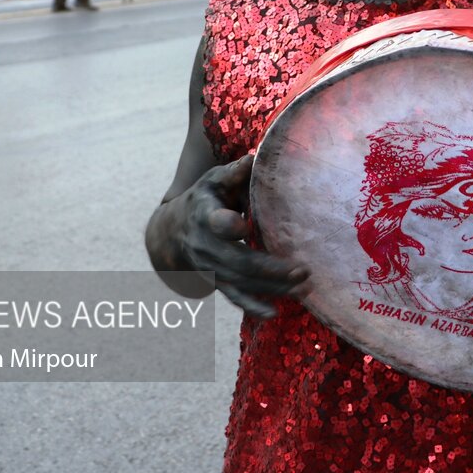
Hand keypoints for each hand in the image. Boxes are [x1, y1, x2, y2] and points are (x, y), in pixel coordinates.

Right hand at [175, 154, 309, 317]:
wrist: (170, 231)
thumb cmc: (204, 198)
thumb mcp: (213, 180)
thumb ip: (233, 173)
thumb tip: (254, 159)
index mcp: (205, 214)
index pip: (214, 222)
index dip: (226, 225)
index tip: (243, 225)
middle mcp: (205, 245)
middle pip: (238, 261)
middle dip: (270, 268)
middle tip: (302, 270)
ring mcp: (210, 267)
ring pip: (240, 282)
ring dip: (271, 288)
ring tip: (302, 287)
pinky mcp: (216, 281)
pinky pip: (234, 296)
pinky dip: (253, 306)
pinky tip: (273, 313)